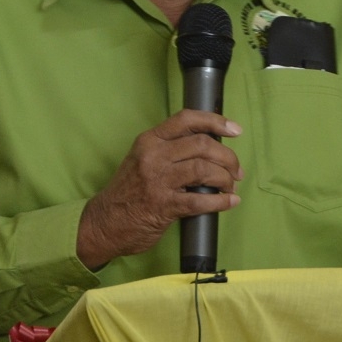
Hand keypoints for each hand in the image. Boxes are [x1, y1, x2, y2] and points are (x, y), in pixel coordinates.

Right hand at [76, 110, 243, 268]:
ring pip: (204, 169)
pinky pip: (200, 200)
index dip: (215, 121)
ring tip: (231, 187)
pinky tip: (229, 202)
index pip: (186, 119)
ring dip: (225, 179)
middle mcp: (153, 155)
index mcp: (150, 140)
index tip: (235, 130)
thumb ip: (170, 149)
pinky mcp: (163, 205)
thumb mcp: (143, 158)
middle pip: (202, 145)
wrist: (105, 222)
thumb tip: (211, 147)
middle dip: (227, 157)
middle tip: (236, 171)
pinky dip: (221, 201)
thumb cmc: (129, 191)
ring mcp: (158, 180)